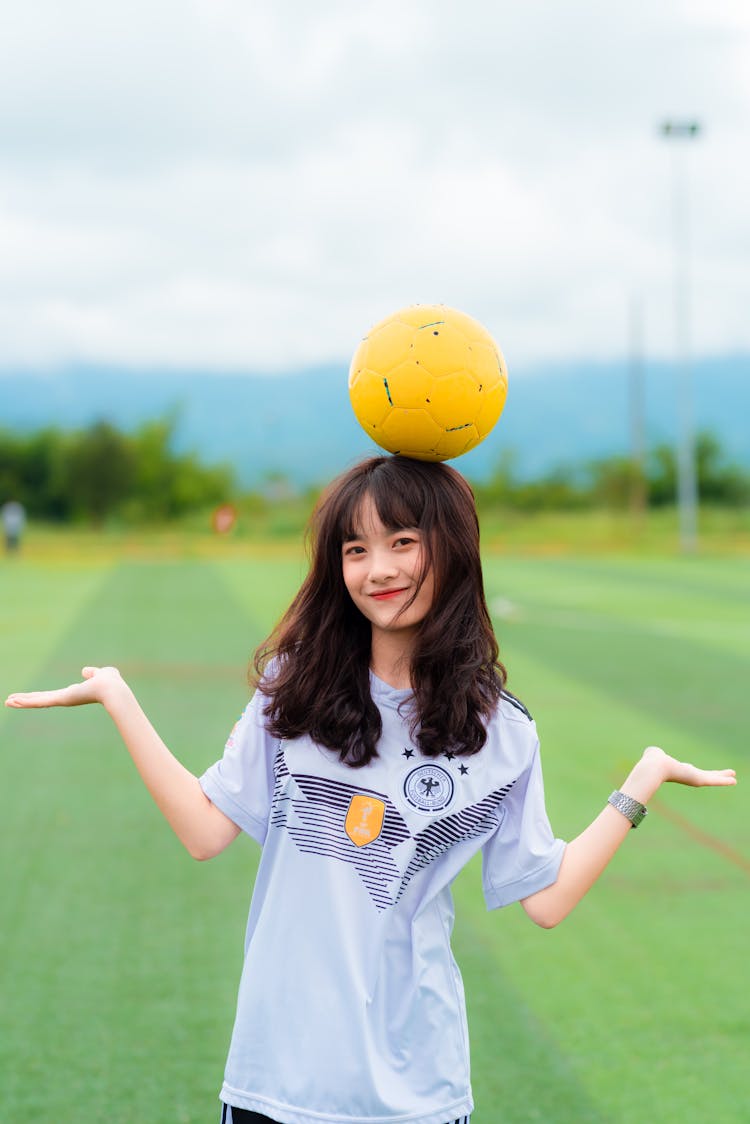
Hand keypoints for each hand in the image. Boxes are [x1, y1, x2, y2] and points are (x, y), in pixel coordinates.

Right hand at [5, 666, 126, 709]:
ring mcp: (62, 700)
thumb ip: (92, 673)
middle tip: (12, 701)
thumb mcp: (100, 673)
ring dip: (22, 701)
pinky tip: (14, 701)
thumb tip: (86, 671)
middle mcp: (65, 698)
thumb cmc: (111, 683)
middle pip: (41, 699)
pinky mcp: (60, 699)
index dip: (41, 696)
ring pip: (37, 701)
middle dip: (26, 700)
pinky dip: (26, 702)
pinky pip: (40, 701)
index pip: (53, 695)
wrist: (113, 689)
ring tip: (7, 701)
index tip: (32, 698)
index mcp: (73, 693)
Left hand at [642, 744, 736, 787]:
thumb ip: (655, 753)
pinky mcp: (699, 780)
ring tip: (734, 777)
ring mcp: (694, 779)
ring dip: (724, 778)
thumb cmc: (652, 760)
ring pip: (712, 779)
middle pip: (705, 776)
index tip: (698, 770)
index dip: (695, 770)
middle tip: (727, 776)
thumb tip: (652, 752)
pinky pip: (715, 781)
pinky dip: (724, 780)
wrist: (655, 767)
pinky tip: (734, 780)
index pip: (691, 770)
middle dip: (716, 776)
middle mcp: (688, 776)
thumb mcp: (654, 754)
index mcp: (679, 770)